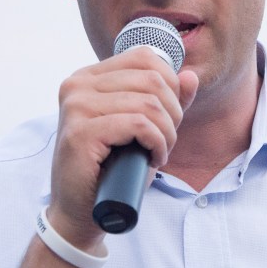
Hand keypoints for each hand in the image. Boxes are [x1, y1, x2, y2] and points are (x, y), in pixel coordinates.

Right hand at [48, 47, 198, 250]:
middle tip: (166, 140)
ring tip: (159, 151)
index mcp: (89, 77)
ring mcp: (76, 107)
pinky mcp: (80, 133)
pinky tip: (152, 159)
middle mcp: (77, 85)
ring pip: (149, 103)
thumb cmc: (112, 167)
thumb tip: (190, 76)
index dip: (170, 85)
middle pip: (151, 79)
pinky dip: (157, 143)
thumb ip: (167, 101)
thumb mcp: (145, 128)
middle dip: (172, 113)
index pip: (144, 57)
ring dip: (167, 133)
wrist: (81, 210)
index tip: (168, 116)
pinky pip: (139, 124)